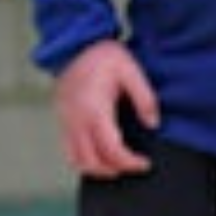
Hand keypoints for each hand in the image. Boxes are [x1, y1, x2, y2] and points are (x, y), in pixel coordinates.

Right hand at [52, 39, 156, 178]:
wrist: (74, 45)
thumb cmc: (104, 56)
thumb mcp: (131, 70)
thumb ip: (145, 98)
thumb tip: (154, 124)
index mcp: (95, 110)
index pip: (111, 150)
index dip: (130, 162)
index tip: (145, 164)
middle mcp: (76, 120)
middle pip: (92, 161)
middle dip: (115, 170)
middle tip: (135, 166)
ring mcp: (66, 122)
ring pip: (77, 161)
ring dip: (97, 169)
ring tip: (119, 166)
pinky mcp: (62, 121)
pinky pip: (69, 151)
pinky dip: (83, 161)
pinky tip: (100, 157)